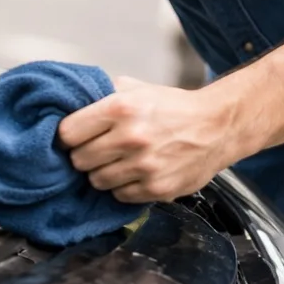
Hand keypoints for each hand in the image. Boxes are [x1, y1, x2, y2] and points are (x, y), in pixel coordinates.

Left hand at [56, 76, 253, 203]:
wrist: (217, 126)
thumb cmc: (172, 107)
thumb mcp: (135, 88)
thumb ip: (101, 94)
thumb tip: (66, 103)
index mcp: (121, 108)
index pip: (67, 133)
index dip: (67, 137)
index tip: (74, 138)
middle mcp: (131, 137)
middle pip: (79, 160)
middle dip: (84, 155)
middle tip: (96, 150)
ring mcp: (145, 166)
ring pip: (96, 181)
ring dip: (102, 173)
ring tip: (117, 161)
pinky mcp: (157, 188)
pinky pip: (120, 195)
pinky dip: (123, 187)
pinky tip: (134, 173)